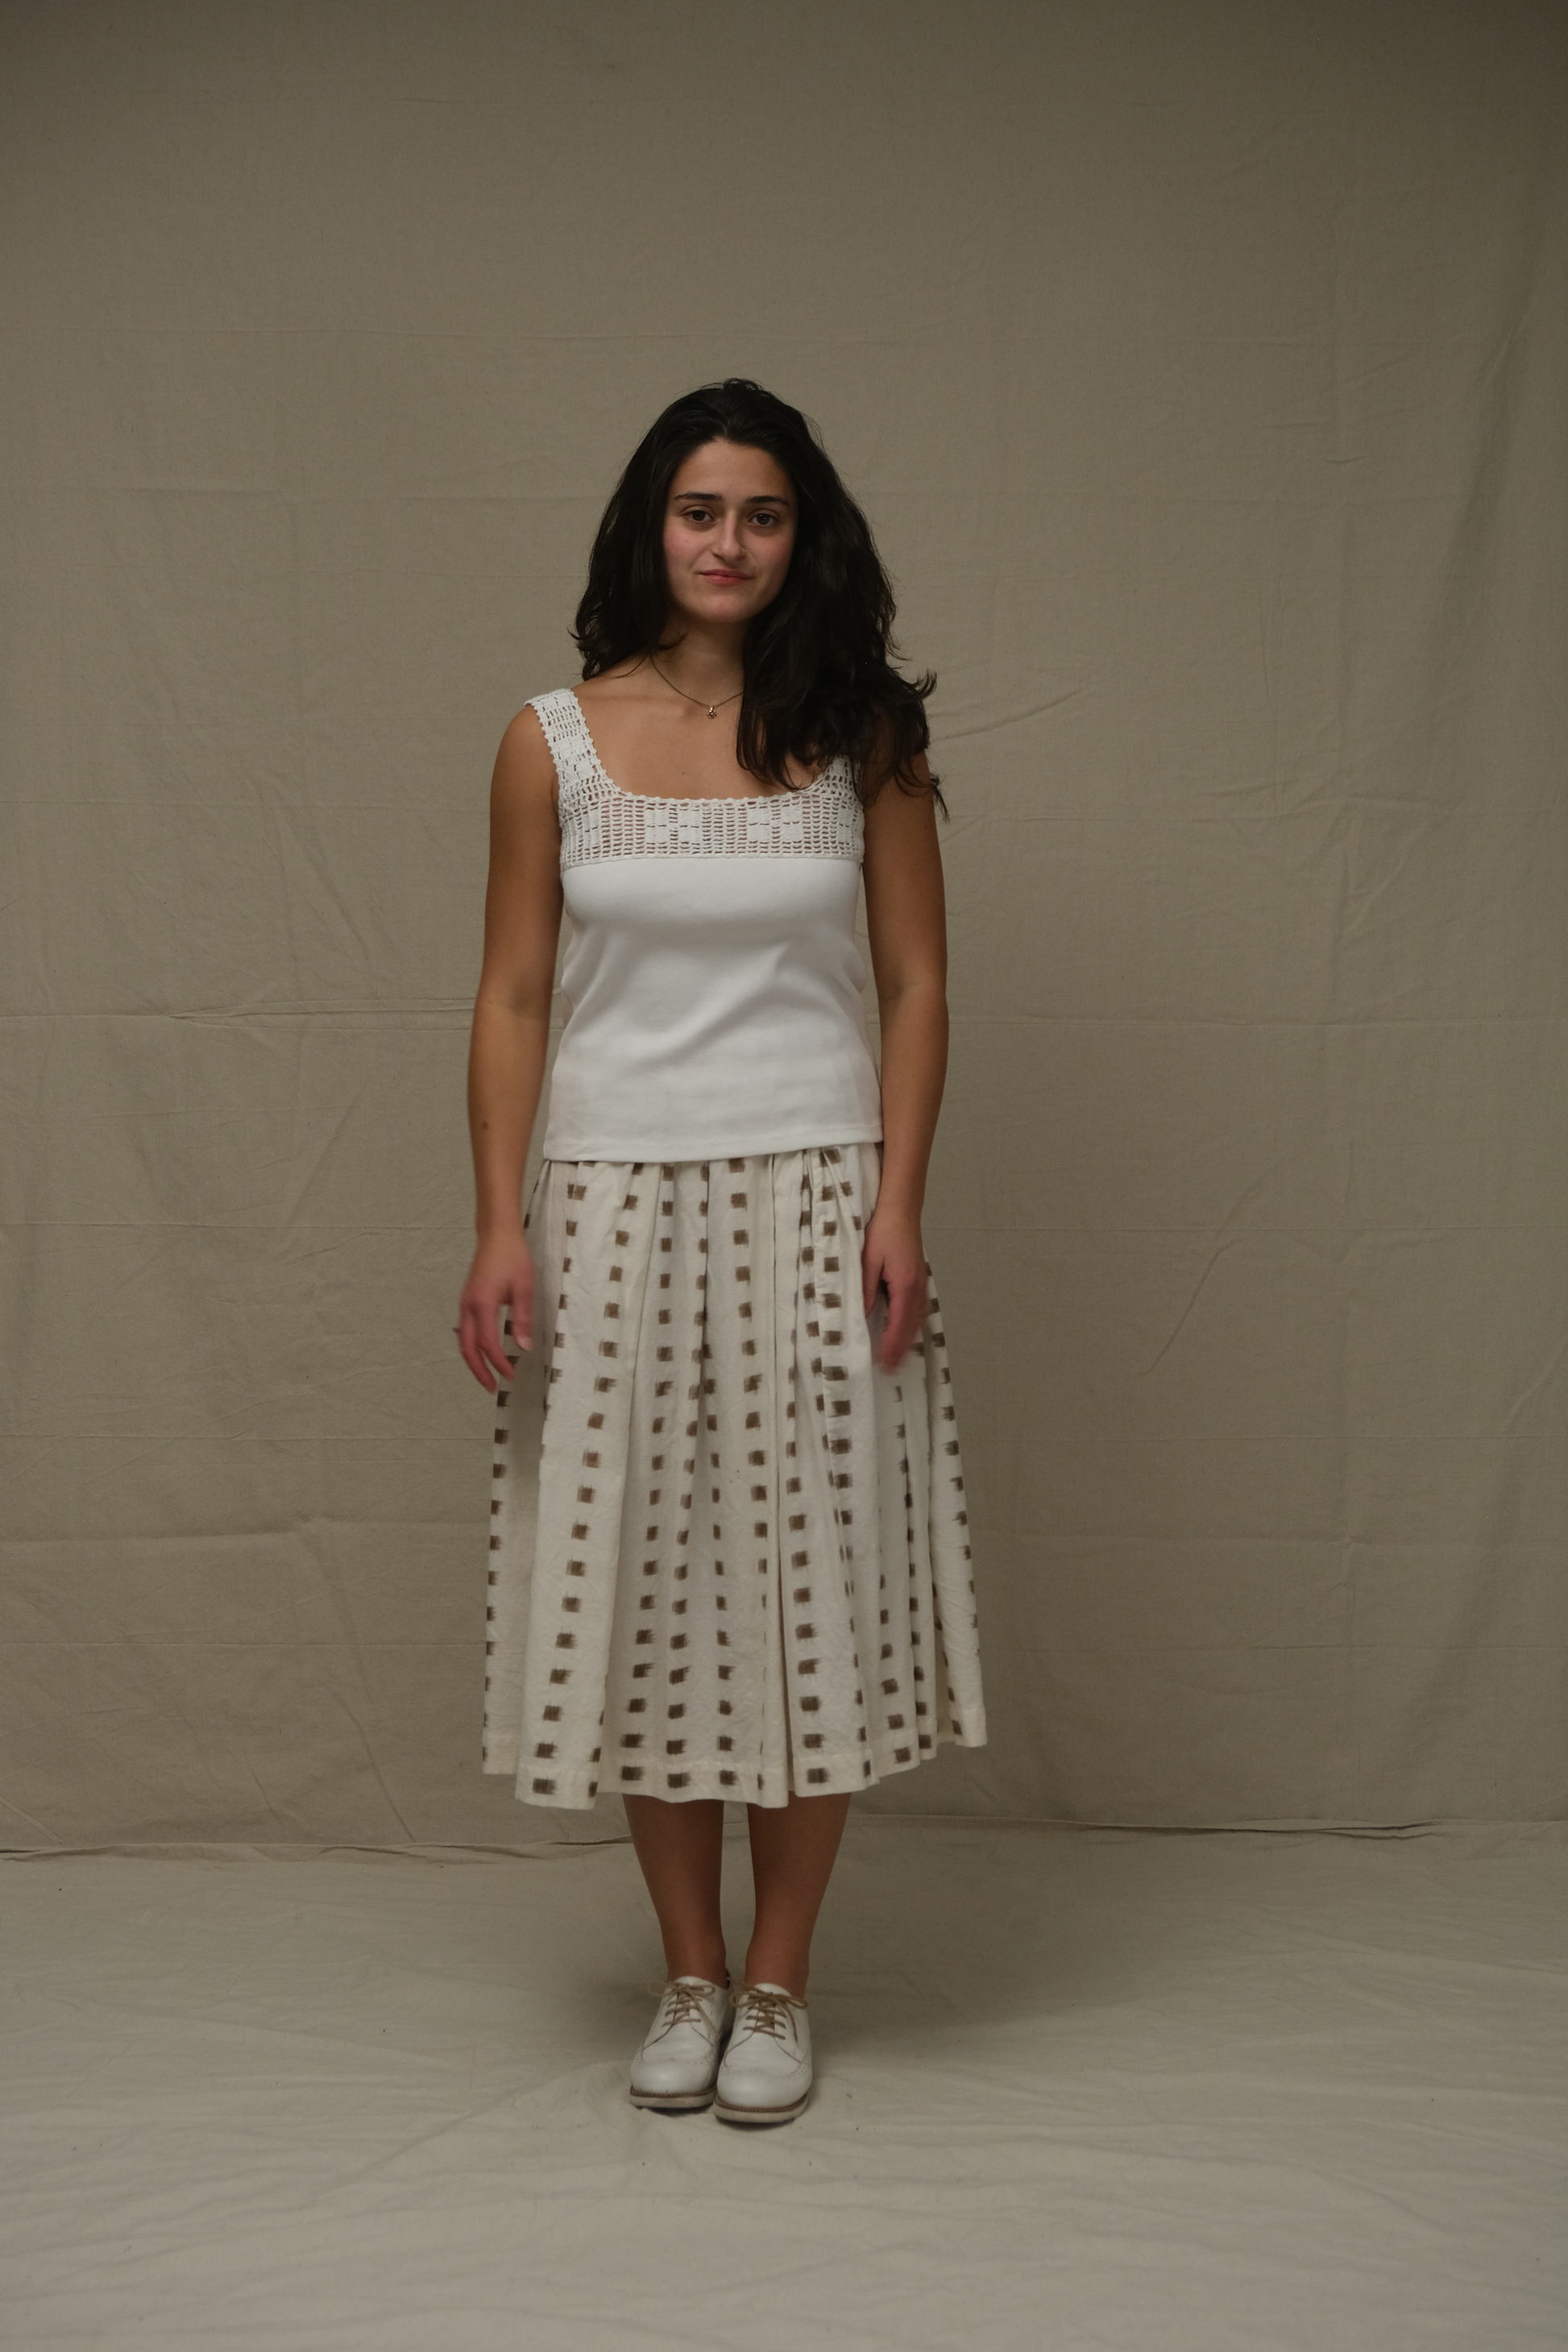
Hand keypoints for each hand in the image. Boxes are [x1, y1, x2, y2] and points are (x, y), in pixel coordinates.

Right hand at [456, 1233, 534, 1392]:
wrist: (496, 1235)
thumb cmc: (513, 1257)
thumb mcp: (524, 1287)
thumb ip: (523, 1318)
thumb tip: (523, 1347)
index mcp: (483, 1304)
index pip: (488, 1344)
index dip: (499, 1364)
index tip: (511, 1376)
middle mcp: (469, 1307)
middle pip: (468, 1348)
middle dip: (478, 1371)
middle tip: (491, 1388)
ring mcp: (465, 1304)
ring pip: (463, 1341)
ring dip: (473, 1361)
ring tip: (487, 1376)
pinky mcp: (467, 1301)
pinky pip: (465, 1331)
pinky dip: (471, 1347)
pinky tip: (481, 1353)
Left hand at [859, 1204, 927, 1371]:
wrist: (900, 1209)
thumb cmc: (882, 1231)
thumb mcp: (867, 1261)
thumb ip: (865, 1290)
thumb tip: (862, 1316)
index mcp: (905, 1287)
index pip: (899, 1325)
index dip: (892, 1347)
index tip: (886, 1365)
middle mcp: (917, 1289)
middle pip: (912, 1327)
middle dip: (901, 1349)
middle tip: (890, 1370)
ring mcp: (921, 1284)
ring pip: (916, 1319)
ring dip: (907, 1339)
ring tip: (897, 1358)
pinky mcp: (918, 1279)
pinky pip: (917, 1310)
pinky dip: (911, 1325)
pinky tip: (903, 1331)